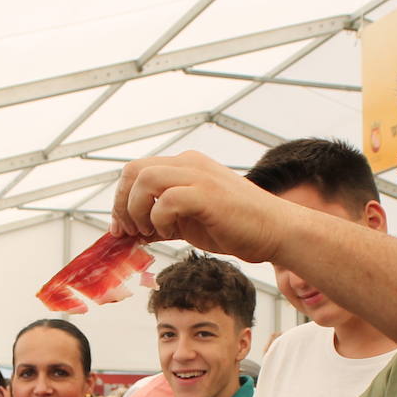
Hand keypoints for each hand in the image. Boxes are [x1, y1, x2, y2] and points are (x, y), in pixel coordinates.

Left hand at [108, 151, 291, 264]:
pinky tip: (169, 233)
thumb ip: (161, 221)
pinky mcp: (208, 194)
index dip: (120, 200)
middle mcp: (189, 164)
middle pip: (134, 170)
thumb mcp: (189, 222)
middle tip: (131, 232)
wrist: (276, 230)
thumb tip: (131, 232)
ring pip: (146, 179)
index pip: (136, 171)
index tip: (121, 228)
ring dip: (138, 209)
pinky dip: (160, 218)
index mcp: (185, 166)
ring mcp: (199, 176)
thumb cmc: (237, 227)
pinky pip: (167, 199)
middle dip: (122, 204)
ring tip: (150, 232)